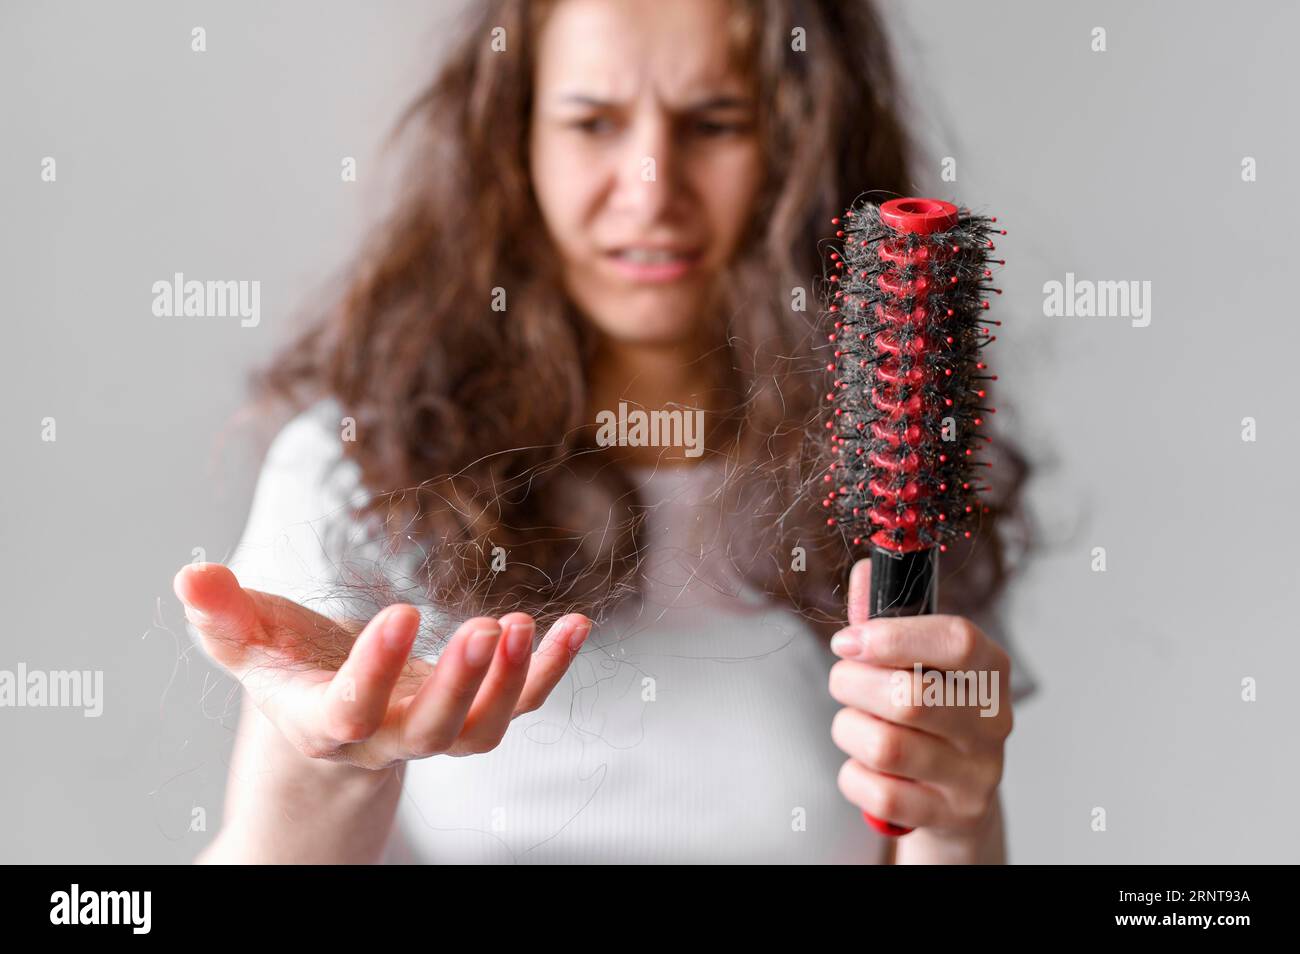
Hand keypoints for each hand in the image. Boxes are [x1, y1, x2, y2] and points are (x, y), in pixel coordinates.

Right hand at [174, 562, 590, 770]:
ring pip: (481, 730)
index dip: (375, 672)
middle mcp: (385, 738)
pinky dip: (551, 670)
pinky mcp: (473, 714)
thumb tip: (189, 574)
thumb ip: (222, 616)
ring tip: (526, 625)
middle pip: (430, 731)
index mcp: (324, 722)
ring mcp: (436, 731)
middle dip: (460, 685)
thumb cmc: (289, 671)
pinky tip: (576, 625)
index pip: (349, 710)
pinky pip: (522, 704)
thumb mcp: (249, 644)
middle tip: (487, 629)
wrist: (331, 717)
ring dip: (512, 683)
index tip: (402, 612)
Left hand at [827, 559, 1012, 836]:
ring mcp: (975, 775)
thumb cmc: (929, 714)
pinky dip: (853, 776)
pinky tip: (864, 766)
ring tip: (854, 724)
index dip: (894, 636)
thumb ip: (887, 618)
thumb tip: (865, 569)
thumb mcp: (916, 663)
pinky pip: (879, 793)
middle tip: (843, 681)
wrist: (954, 798)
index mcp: (990, 670)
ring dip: (849, 729)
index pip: (957, 641)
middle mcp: (993, 723)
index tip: (848, 640)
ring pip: (886, 746)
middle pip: (910, 698)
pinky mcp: (950, 816)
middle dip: (853, 685)